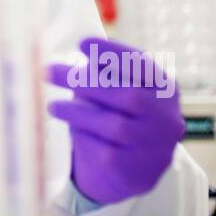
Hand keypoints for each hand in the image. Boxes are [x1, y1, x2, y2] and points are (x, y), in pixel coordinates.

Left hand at [47, 36, 184, 205]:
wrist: (129, 171)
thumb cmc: (120, 117)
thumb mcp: (120, 91)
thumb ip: (106, 74)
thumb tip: (78, 52)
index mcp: (165, 90)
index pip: (143, 66)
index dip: (113, 54)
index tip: (81, 43)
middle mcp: (166, 118)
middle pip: (128, 95)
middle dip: (85, 80)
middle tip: (50, 71)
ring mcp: (153, 147)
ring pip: (114, 125)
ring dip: (77, 112)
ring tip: (52, 106)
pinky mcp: (134, 171)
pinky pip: (104, 150)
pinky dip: (83, 136)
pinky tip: (70, 128)